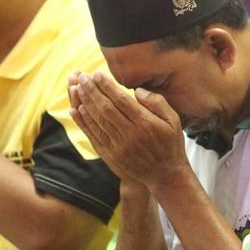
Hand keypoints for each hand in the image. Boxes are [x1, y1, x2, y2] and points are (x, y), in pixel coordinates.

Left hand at [69, 71, 189, 189]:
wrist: (165, 176)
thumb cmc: (170, 144)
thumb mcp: (173, 120)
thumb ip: (157, 102)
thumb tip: (137, 91)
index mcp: (145, 123)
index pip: (121, 100)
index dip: (107, 86)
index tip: (97, 74)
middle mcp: (130, 134)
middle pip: (106, 108)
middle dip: (92, 91)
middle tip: (82, 77)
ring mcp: (119, 146)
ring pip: (97, 120)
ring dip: (85, 103)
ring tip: (76, 88)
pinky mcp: (111, 155)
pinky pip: (94, 136)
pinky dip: (84, 122)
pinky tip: (76, 110)